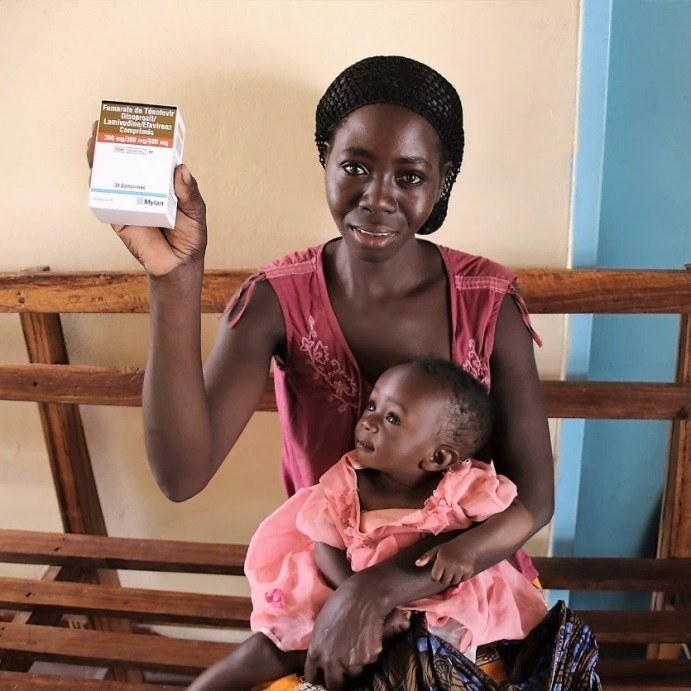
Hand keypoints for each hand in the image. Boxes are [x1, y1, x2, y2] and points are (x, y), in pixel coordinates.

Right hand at [86, 121, 206, 275]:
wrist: (178, 265)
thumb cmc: (190, 236)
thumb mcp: (196, 212)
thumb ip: (190, 194)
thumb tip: (181, 168)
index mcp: (163, 183)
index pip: (150, 157)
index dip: (141, 139)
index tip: (134, 121)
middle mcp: (143, 188)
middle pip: (125, 161)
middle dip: (113, 142)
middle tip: (105, 124)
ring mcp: (129, 200)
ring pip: (110, 175)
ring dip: (99, 157)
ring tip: (94, 140)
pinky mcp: (118, 216)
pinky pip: (105, 198)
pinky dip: (97, 183)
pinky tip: (94, 169)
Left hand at [304, 579, 385, 690]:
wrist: (363, 595)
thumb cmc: (340, 603)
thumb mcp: (321, 624)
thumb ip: (320, 645)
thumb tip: (321, 657)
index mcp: (316, 652)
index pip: (312, 676)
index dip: (319, 676)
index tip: (324, 674)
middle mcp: (331, 661)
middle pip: (334, 684)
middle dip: (339, 679)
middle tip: (344, 668)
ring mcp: (350, 662)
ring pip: (354, 671)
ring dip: (356, 663)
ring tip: (358, 641)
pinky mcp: (367, 658)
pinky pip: (369, 661)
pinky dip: (369, 653)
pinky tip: (368, 636)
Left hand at [415, 538, 476, 586]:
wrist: (466, 546)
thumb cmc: (449, 548)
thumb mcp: (436, 550)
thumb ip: (426, 557)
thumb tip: (416, 564)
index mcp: (441, 560)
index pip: (435, 577)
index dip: (435, 575)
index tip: (437, 571)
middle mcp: (451, 565)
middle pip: (444, 581)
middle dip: (443, 577)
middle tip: (446, 569)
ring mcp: (460, 569)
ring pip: (453, 582)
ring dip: (452, 578)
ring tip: (453, 569)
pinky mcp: (468, 572)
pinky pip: (461, 580)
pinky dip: (460, 577)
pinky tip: (460, 569)